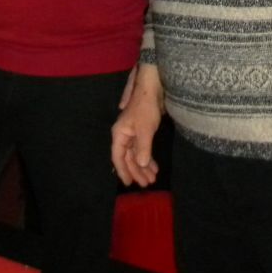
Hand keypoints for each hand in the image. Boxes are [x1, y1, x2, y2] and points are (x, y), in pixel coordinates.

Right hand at [111, 64, 163, 185]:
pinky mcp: (141, 130)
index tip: (129, 184)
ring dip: (143, 166)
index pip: (118, 157)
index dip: (123, 171)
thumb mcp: (145, 130)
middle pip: (128, 157)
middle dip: (137, 171)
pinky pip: (142, 148)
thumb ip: (142, 148)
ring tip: (152, 178)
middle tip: (147, 184)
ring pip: (135, 154)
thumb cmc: (146, 108)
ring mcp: (132, 133)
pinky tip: (154, 165)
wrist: (152, 89)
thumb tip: (140, 165)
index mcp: (119, 134)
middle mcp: (124, 135)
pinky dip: (147, 157)